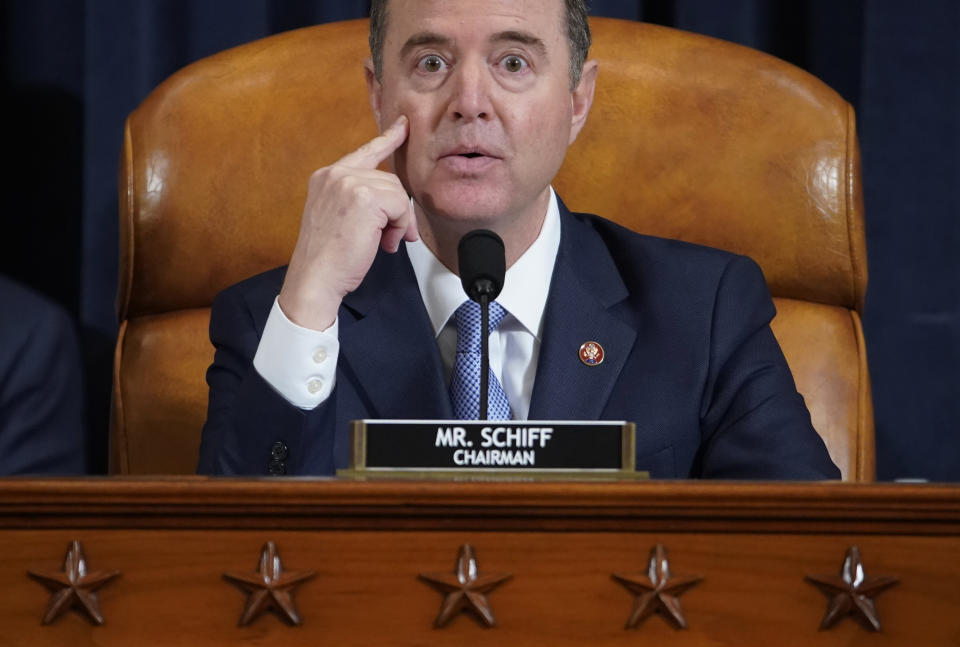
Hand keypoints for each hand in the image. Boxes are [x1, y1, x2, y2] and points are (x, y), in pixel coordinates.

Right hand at [278, 115, 417, 329]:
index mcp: (326, 176)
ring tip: (385, 242)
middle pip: (389, 179)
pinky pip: (400, 205)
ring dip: (399, 222)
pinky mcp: (363, 196)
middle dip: (397, 211)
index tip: (404, 125)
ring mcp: (347, 182)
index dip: (388, 138)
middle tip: (392, 238)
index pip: (364, 151)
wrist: (315, 278)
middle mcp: (334, 173)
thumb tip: (397, 202)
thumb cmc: (329, 258)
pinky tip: (385, 243)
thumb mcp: (340, 217)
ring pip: (397, 193)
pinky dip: (400, 226)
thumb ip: (360, 199)